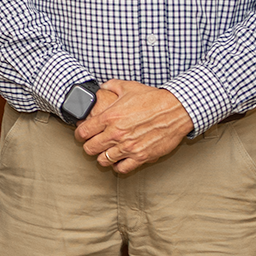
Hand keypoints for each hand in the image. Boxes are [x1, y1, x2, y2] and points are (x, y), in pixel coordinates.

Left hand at [75, 78, 191, 172]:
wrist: (176, 109)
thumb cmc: (153, 98)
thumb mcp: (128, 87)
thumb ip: (110, 86)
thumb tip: (101, 86)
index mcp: (109, 117)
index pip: (83, 132)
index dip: (79, 134)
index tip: (82, 134)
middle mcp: (116, 133)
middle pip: (90, 149)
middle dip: (89, 147)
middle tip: (93, 144)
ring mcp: (129, 147)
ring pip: (103, 160)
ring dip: (102, 157)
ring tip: (106, 152)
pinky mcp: (142, 156)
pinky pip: (122, 168)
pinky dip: (118, 166)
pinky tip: (120, 160)